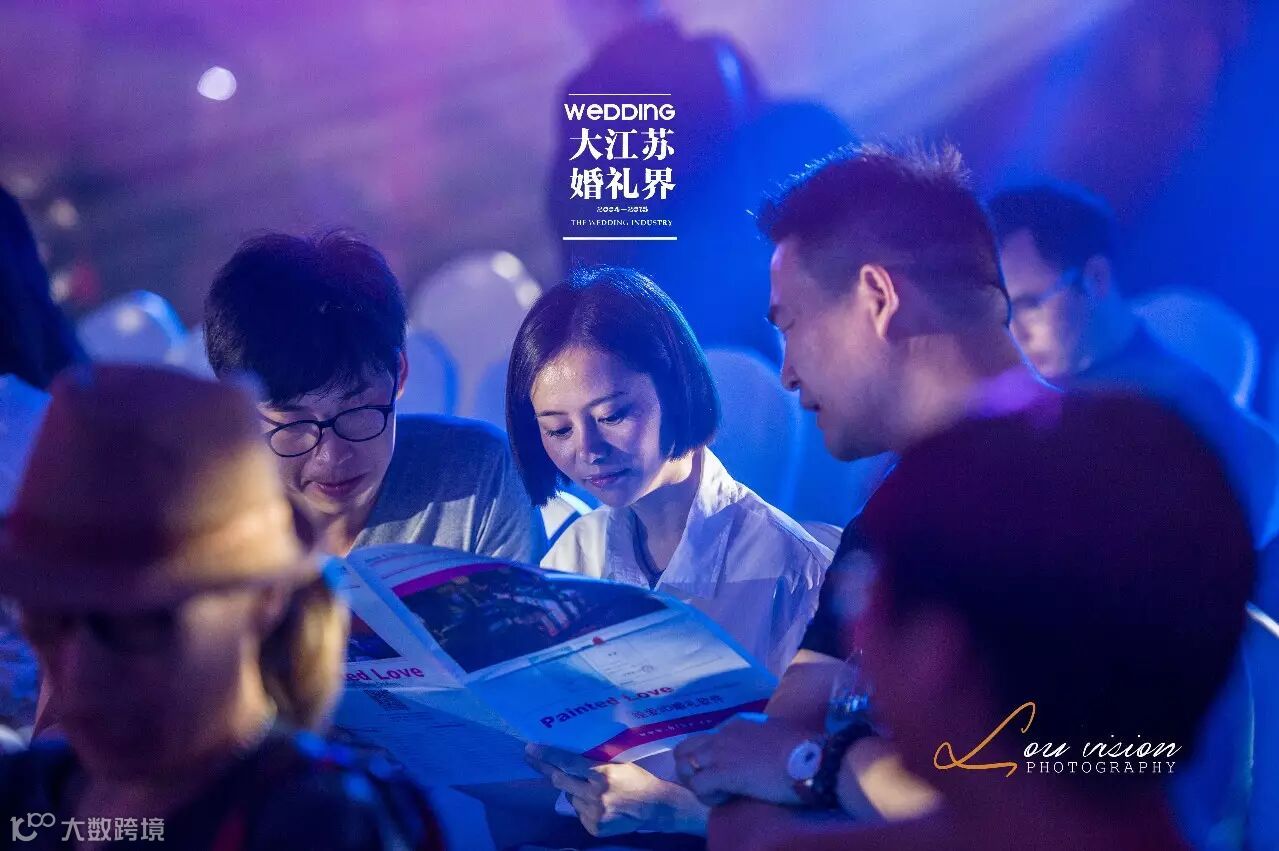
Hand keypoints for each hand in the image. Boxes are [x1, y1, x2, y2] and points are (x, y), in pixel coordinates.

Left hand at [524, 743, 709, 836]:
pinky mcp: (594, 828)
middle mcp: (595, 794)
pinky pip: (578, 812)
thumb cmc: (637, 780)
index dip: (548, 755)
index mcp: (602, 774)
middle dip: (545, 769)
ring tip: (592, 789)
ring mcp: (594, 813)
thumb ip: (593, 764)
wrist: (656, 807)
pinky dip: (583, 806)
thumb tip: (565, 759)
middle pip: (560, 781)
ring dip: (573, 790)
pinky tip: (600, 805)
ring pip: (570, 797)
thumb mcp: (617, 765)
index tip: (530, 748)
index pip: (568, 762)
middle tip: (532, 758)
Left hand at [673, 712, 819, 805]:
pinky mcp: (724, 773)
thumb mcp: (774, 734)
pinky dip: (707, 796)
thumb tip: (760, 753)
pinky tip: (725, 799)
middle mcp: (723, 734)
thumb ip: (760, 739)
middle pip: (685, 748)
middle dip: (690, 768)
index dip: (708, 759)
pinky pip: (698, 786)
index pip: (706, 739)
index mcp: (736, 724)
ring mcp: (721, 752)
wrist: (812, 757)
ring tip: (716, 793)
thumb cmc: (802, 748)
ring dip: (696, 782)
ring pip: (685, 766)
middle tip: (707, 784)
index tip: (722, 773)